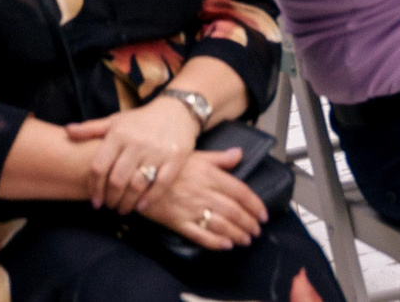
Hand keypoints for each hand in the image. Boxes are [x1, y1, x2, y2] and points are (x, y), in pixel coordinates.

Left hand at [66, 96, 200, 212]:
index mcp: (118, 134)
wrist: (176, 111)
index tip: (95, 201)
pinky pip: (160, 184)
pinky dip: (149, 199)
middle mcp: (136, 143)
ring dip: (127, 202)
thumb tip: (66, 131)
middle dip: (111, 199)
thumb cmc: (140, 120)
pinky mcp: (175, 159)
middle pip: (117, 179)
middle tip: (109, 207)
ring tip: (123, 209)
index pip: (100, 166)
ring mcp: (157, 151)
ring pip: (137, 184)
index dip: (94, 187)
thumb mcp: (115, 121)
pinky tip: (141, 207)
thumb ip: (91, 129)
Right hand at [133, 144, 265, 251]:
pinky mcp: (177, 221)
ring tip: (245, 240)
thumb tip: (239, 154)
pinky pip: (200, 235)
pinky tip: (226, 245)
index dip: (255, 205)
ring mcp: (190, 208)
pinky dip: (215, 242)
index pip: (240, 191)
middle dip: (249, 223)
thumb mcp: (194, 155)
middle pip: (234, 211)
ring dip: (237, 234)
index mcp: (209, 174)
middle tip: (256, 231)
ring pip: (221, 225)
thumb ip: (219, 158)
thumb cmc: (166, 164)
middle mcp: (202, 191)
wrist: (136, 174)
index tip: (263, 214)